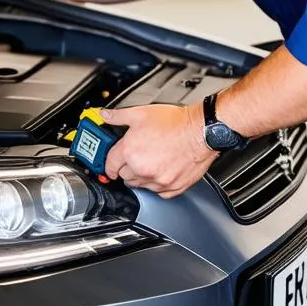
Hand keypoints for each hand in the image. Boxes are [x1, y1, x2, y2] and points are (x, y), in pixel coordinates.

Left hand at [101, 104, 216, 198]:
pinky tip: (163, 170)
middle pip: (124, 176)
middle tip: (137, 156)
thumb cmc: (176, 123)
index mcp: (130, 151)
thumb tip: (105, 115)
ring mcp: (157, 180)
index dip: (109, 164)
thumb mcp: (141, 113)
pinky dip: (159, 184)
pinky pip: (158, 192)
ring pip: (140, 185)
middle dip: (127, 167)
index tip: (111, 165)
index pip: (110, 164)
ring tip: (152, 160)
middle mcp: (141, 169)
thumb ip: (119, 116)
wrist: (200, 131)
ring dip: (142, 176)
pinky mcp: (172, 188)